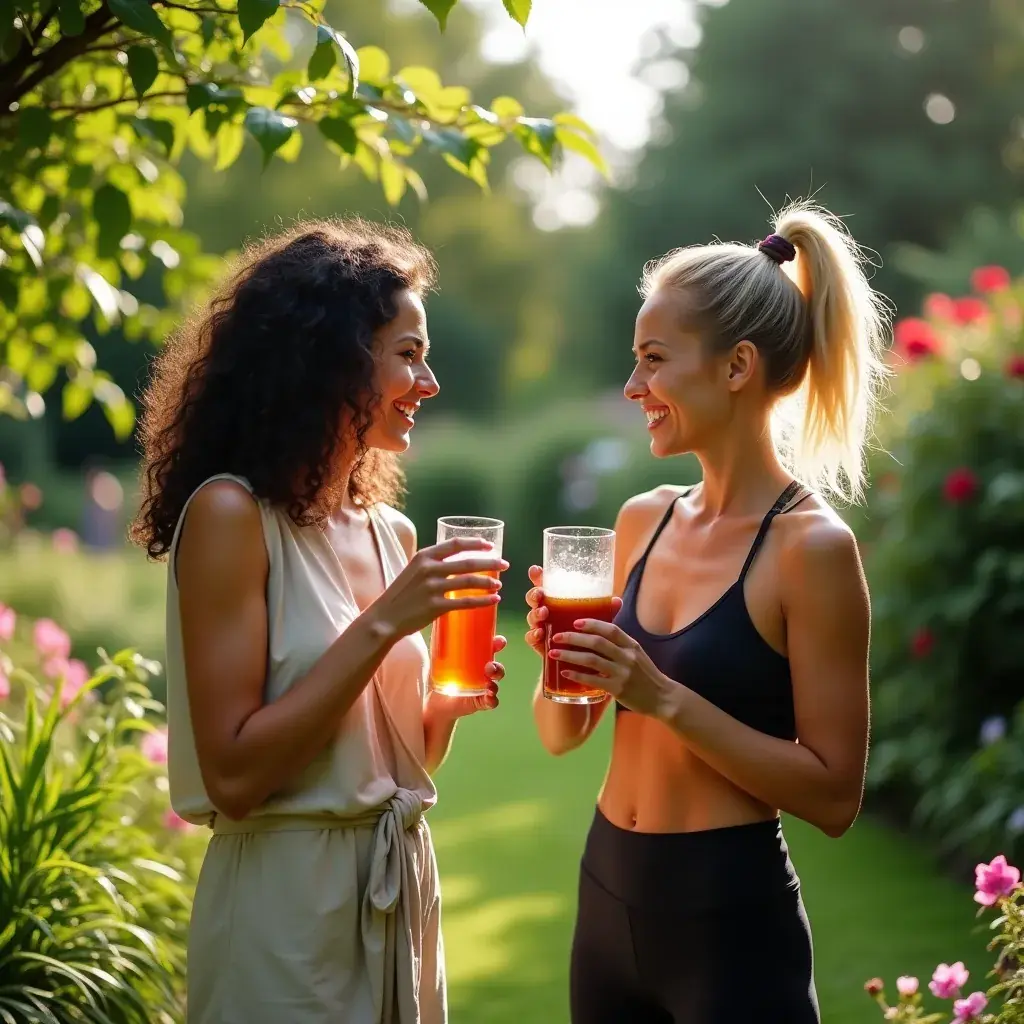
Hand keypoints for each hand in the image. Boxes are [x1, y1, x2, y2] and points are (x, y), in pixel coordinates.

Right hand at [372, 537, 507, 638]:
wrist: (384, 618)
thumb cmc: (401, 595)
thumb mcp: (413, 571)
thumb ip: (432, 565)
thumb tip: (456, 562)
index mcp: (424, 556)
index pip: (455, 544)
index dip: (475, 543)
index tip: (489, 546)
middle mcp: (429, 569)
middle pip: (468, 562)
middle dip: (490, 562)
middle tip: (504, 565)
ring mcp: (432, 587)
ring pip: (469, 582)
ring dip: (489, 582)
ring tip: (499, 585)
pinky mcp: (435, 606)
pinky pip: (466, 602)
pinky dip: (483, 600)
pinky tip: (494, 600)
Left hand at [427, 635, 506, 717]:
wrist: (434, 700)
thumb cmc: (439, 673)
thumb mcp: (438, 655)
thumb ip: (439, 639)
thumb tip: (435, 617)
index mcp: (477, 658)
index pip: (491, 649)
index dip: (498, 643)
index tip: (499, 641)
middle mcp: (482, 672)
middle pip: (496, 666)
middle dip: (496, 665)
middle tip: (489, 665)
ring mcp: (482, 687)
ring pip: (496, 682)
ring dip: (495, 679)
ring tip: (489, 678)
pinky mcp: (479, 702)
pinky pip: (491, 701)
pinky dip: (492, 699)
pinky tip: (489, 696)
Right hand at [526, 565, 622, 657]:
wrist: (574, 663)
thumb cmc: (583, 635)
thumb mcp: (593, 620)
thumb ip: (603, 611)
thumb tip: (617, 601)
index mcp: (556, 600)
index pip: (544, 584)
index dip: (537, 576)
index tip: (535, 570)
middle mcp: (546, 610)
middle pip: (534, 598)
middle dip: (534, 594)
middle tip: (540, 594)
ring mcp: (540, 626)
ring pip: (532, 616)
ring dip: (535, 613)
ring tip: (543, 613)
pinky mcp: (538, 643)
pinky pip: (531, 637)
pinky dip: (534, 635)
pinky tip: (540, 633)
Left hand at [549, 619, 675, 718]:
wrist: (662, 697)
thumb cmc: (646, 674)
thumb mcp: (637, 654)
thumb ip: (620, 645)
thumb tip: (597, 634)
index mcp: (631, 645)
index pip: (610, 629)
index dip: (592, 624)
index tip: (575, 622)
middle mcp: (627, 656)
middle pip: (597, 642)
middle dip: (573, 638)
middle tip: (557, 637)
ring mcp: (623, 673)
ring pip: (592, 660)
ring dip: (570, 655)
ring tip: (554, 653)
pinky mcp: (618, 689)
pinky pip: (593, 680)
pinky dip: (577, 675)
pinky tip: (565, 673)